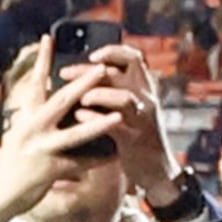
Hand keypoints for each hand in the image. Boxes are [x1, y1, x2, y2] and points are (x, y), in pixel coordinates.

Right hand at [0, 39, 121, 221]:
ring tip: (117, 116)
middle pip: (60, 102)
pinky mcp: (49, 171)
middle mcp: (31, 129)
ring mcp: (40, 150)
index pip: (34, 84)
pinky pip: (80, 164)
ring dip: (97, 125)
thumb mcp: (22, 135)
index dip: (41, 61)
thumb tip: (54, 97)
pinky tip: (116, 155)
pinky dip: (99, 160)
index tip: (48, 38)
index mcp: (25, 118)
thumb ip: (37, 117)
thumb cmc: (14, 163)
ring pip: (74, 136)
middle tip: (101, 69)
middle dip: (83, 85)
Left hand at [79, 43, 181, 203]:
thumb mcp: (131, 107)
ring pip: (125, 98)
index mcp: (145, 88)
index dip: (113, 51)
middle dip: (91, 71)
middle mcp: (147, 99)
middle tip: (65, 73)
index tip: (92, 55)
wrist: (156, 170)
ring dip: (100, 94)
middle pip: (123, 73)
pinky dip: (96, 118)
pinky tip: (80, 115)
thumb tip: (84, 73)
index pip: (134, 57)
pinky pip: (116, 125)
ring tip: (81, 98)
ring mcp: (143, 120)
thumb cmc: (136, 135)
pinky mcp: (135, 140)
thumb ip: (114, 89)